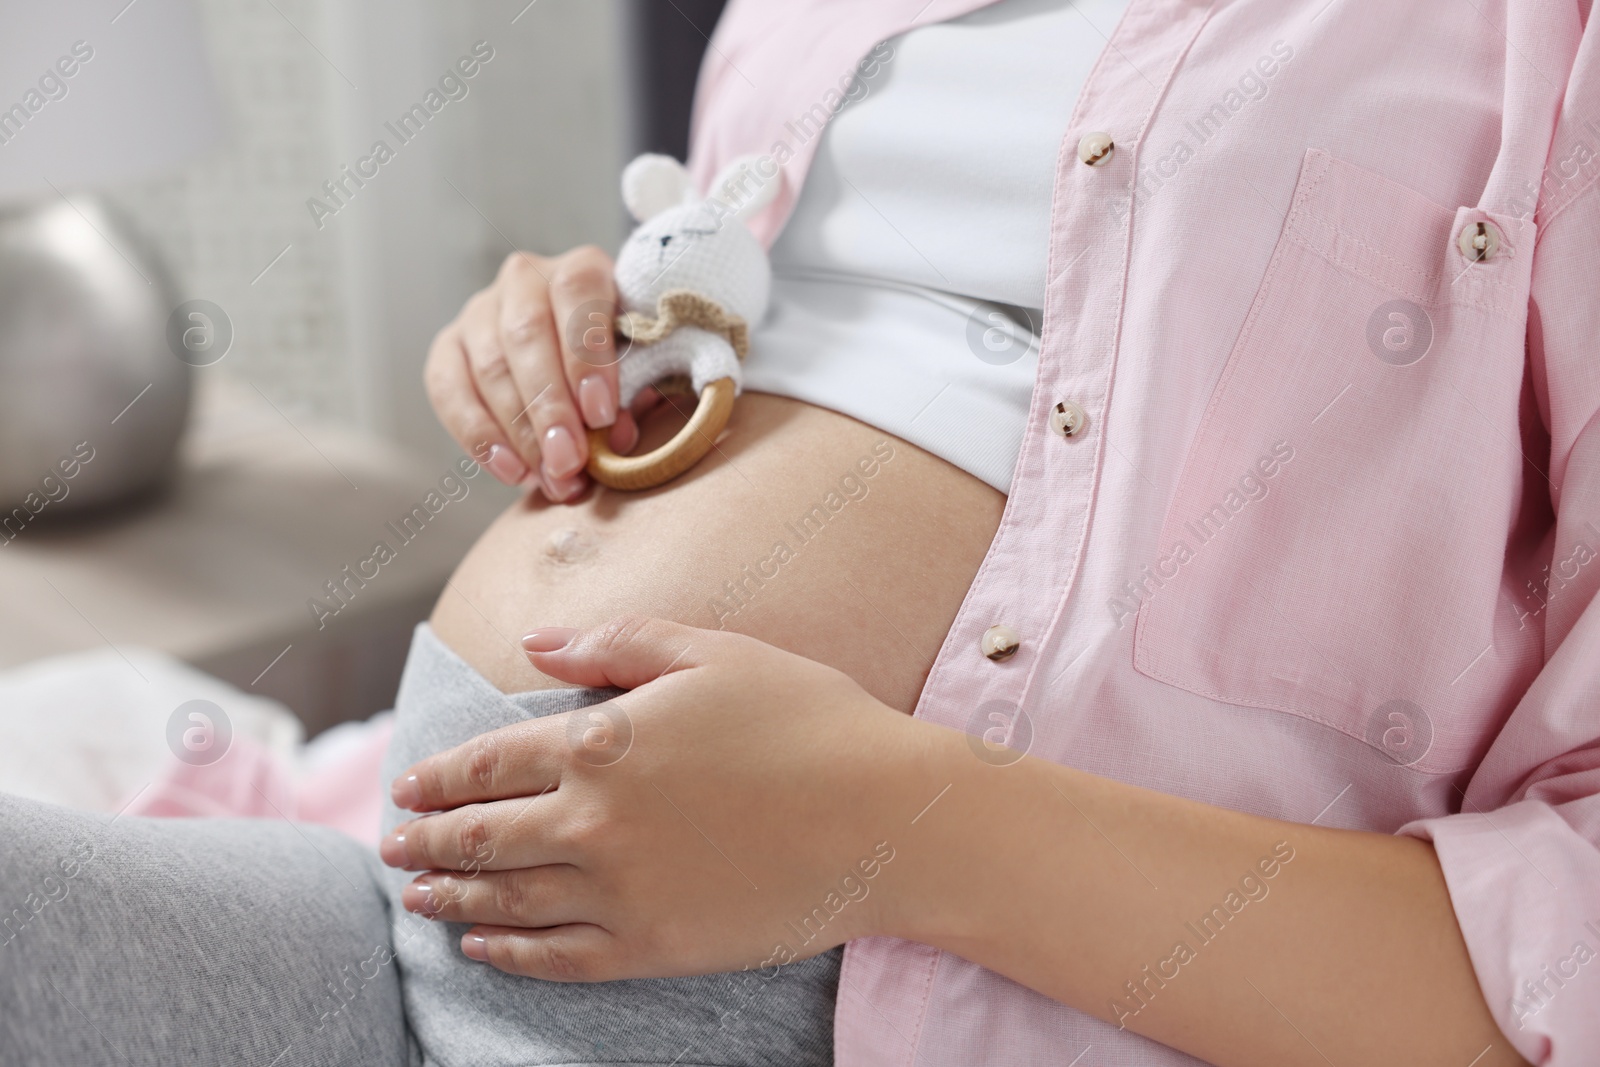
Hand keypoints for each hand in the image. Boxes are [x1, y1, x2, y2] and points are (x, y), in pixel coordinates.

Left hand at [379, 616, 944, 980]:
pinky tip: (483, 947)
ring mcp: (620, 890)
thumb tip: (537, 643)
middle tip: (393, 845)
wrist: (886, 816)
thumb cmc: (808, 719)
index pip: (489, 762)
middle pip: (481, 835)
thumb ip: (617, 644)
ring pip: (506, 899)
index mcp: (603, 741)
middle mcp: (594, 820)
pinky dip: (507, 953)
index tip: (407, 785)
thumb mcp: (712, 652)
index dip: (439, 775)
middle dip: (426, 840)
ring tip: (417, 896)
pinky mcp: (653, 946)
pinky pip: (557, 958)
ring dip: (450, 896)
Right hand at [425, 247, 655, 500]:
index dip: (587, 355)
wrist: (581, 366)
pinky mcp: (448, 347)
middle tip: (569, 461)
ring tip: (549, 478)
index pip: (578, 292)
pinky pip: (448, 389)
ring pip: (489, 366)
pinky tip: (510, 471)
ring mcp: (480, 311)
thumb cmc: (621, 367)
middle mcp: (524, 279)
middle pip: (527, 335)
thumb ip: (633, 396)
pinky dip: (477, 436)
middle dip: (549, 408)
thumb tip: (613, 437)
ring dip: (519, 432)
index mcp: (582, 268)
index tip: (601, 415)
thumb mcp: (641, 369)